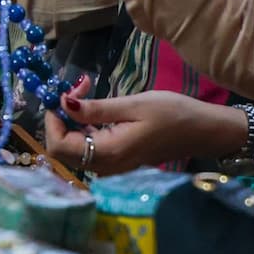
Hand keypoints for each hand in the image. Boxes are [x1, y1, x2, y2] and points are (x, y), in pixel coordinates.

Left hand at [40, 77, 243, 174]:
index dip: (52, 120)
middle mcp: (105, 166)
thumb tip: (63, 103)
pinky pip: (88, 146)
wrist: (201, 131)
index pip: (59, 146)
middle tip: (78, 87)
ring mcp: (110, 166)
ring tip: (87, 89)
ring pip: (74, 147)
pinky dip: (84, 125)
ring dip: (72, 119)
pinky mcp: (116, 160)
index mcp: (108, 153)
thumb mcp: (133, 105)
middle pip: (62, 149)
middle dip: (61, 117)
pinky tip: (96, 106)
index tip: (62, 92)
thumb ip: (96, 108)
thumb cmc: (172, 114)